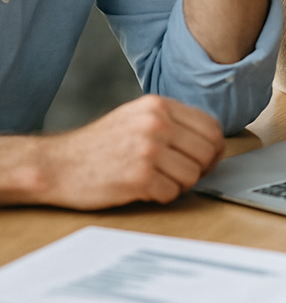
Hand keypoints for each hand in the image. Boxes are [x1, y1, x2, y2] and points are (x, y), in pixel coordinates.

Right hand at [36, 96, 223, 208]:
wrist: (56, 165)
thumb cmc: (99, 145)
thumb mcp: (137, 117)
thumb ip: (172, 121)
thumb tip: (210, 140)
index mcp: (159, 106)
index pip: (211, 127)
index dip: (214, 148)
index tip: (207, 159)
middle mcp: (156, 123)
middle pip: (208, 152)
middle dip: (200, 168)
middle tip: (182, 174)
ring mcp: (148, 150)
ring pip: (193, 175)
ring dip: (180, 184)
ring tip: (159, 181)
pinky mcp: (138, 177)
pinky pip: (172, 193)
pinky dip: (162, 196)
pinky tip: (145, 190)